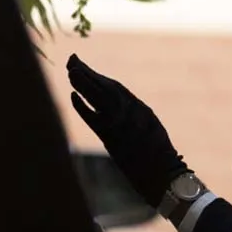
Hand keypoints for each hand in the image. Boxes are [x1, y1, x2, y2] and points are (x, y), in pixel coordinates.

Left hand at [67, 54, 187, 206]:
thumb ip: (131, 109)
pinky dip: (82, 107)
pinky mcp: (109, 138)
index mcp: (137, 107)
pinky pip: (92, 119)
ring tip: (71, 72)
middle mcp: (127, 112)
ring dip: (83, 84)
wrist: (160, 171)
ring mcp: (117, 124)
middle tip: (72, 60)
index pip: (112, 86)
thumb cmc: (156, 148)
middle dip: (86, 73)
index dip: (95, 74)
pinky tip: (73, 95)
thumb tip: (113, 98)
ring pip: (97, 98)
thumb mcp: (148, 122)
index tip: (81, 65)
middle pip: (102, 87)